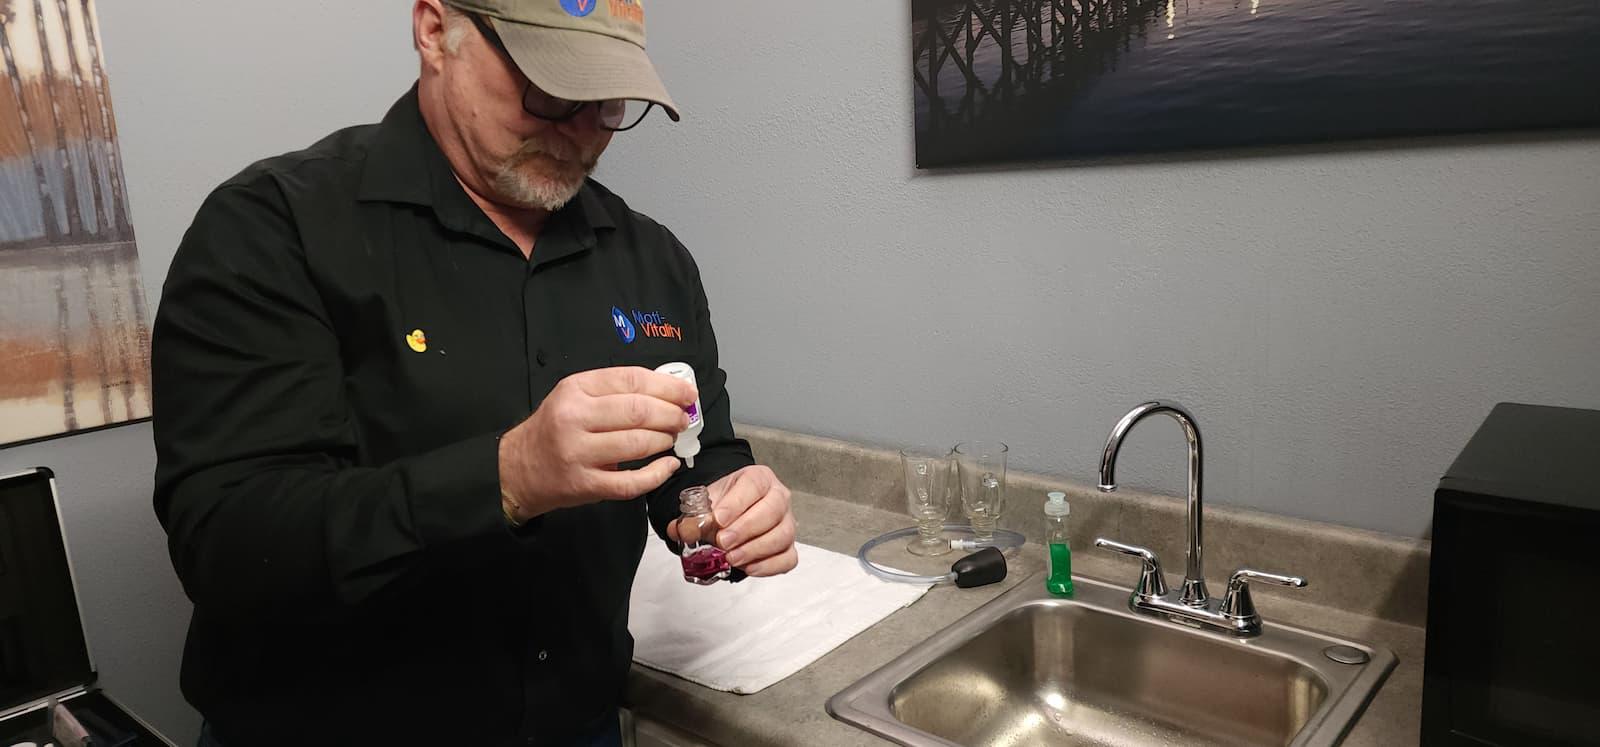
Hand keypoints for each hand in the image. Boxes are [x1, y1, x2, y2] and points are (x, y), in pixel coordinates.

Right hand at [498, 367, 694, 520]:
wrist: (517, 468)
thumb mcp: (574, 396)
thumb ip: (614, 391)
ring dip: (665, 440)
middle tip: (683, 419)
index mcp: (575, 389)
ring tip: (672, 438)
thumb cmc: (554, 429)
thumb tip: (667, 391)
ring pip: (637, 444)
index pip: (631, 380)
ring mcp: (578, 453)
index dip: (667, 386)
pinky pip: (631, 482)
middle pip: (638, 411)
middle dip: (671, 414)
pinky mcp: (584, 484)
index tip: (687, 393)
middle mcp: (574, 418)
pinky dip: (657, 474)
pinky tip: (667, 466)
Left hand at [672, 466, 797, 576]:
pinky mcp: (788, 547)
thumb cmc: (726, 506)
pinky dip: (769, 566)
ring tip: (732, 557)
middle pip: (772, 511)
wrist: (733, 515)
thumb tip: (682, 531)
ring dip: (755, 549)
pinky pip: (788, 558)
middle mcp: (778, 497)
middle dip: (745, 529)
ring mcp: (786, 523)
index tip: (719, 519)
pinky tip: (748, 567)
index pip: (753, 485)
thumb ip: (693, 517)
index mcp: (759, 479)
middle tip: (723, 542)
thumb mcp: (706, 504)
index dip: (736, 503)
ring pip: (782, 535)